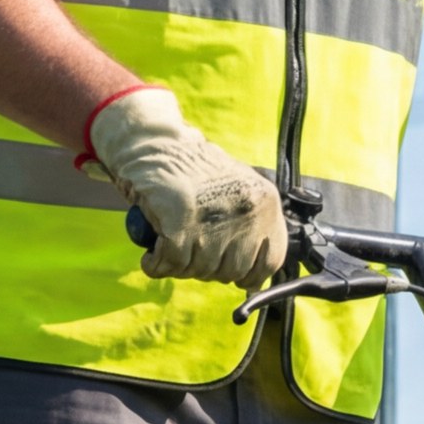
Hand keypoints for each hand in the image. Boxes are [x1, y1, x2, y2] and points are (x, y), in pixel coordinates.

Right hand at [86, 88, 285, 289]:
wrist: (153, 143)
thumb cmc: (193, 172)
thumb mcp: (238, 192)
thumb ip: (251, 227)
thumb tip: (253, 280)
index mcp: (265, 202)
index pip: (270, 262)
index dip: (248, 275)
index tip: (232, 273)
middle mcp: (246, 210)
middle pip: (233, 272)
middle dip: (209, 269)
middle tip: (191, 250)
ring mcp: (214, 216)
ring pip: (200, 270)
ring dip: (181, 266)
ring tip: (171, 243)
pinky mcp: (179, 221)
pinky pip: (171, 263)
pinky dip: (157, 264)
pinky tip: (153, 255)